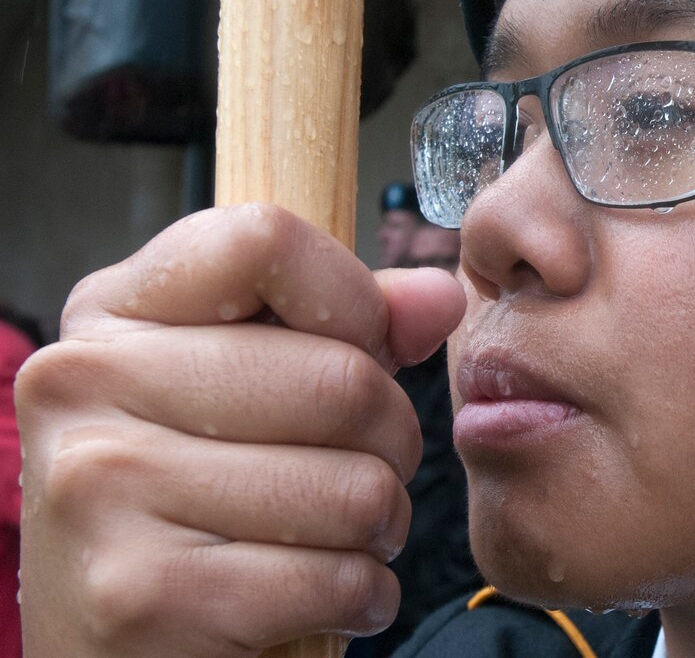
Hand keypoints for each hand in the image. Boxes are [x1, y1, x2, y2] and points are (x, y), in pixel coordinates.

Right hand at [15, 204, 465, 657]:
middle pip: (340, 378)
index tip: (363, 344)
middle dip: (392, 437)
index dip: (352, 296)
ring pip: (354, 488)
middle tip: (369, 465)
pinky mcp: (140, 595)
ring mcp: (102, 489)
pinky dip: (363, 594)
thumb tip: (442, 296)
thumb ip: (351, 323)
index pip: (264, 240)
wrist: (112, 640)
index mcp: (116, 311)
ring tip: (345, 532)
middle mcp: (88, 383)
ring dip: (381, 523)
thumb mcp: (246, 379)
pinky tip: (332, 592)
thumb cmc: (194, 494)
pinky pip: (333, 578)